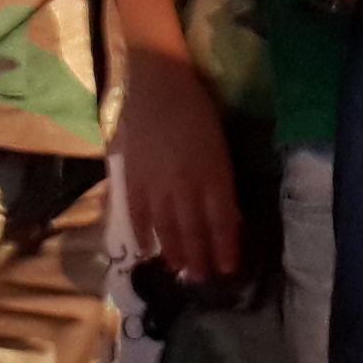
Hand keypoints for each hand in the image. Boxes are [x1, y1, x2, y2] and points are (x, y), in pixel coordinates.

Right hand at [113, 53, 243, 282]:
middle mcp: (187, 187)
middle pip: (194, 232)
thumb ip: (219, 181)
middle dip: (201, 258)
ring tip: (179, 270)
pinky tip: (147, 248)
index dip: (225, 248)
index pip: (221, 223)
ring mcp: (157, 186)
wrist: (157, 83)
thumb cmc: (195, 109)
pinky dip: (143, 234)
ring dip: (174, 253)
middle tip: (203, 279)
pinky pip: (138, 215)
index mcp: (214, 176)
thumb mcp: (218, 146)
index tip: (228, 269)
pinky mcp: (133, 180)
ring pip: (167, 229)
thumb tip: (224, 213)